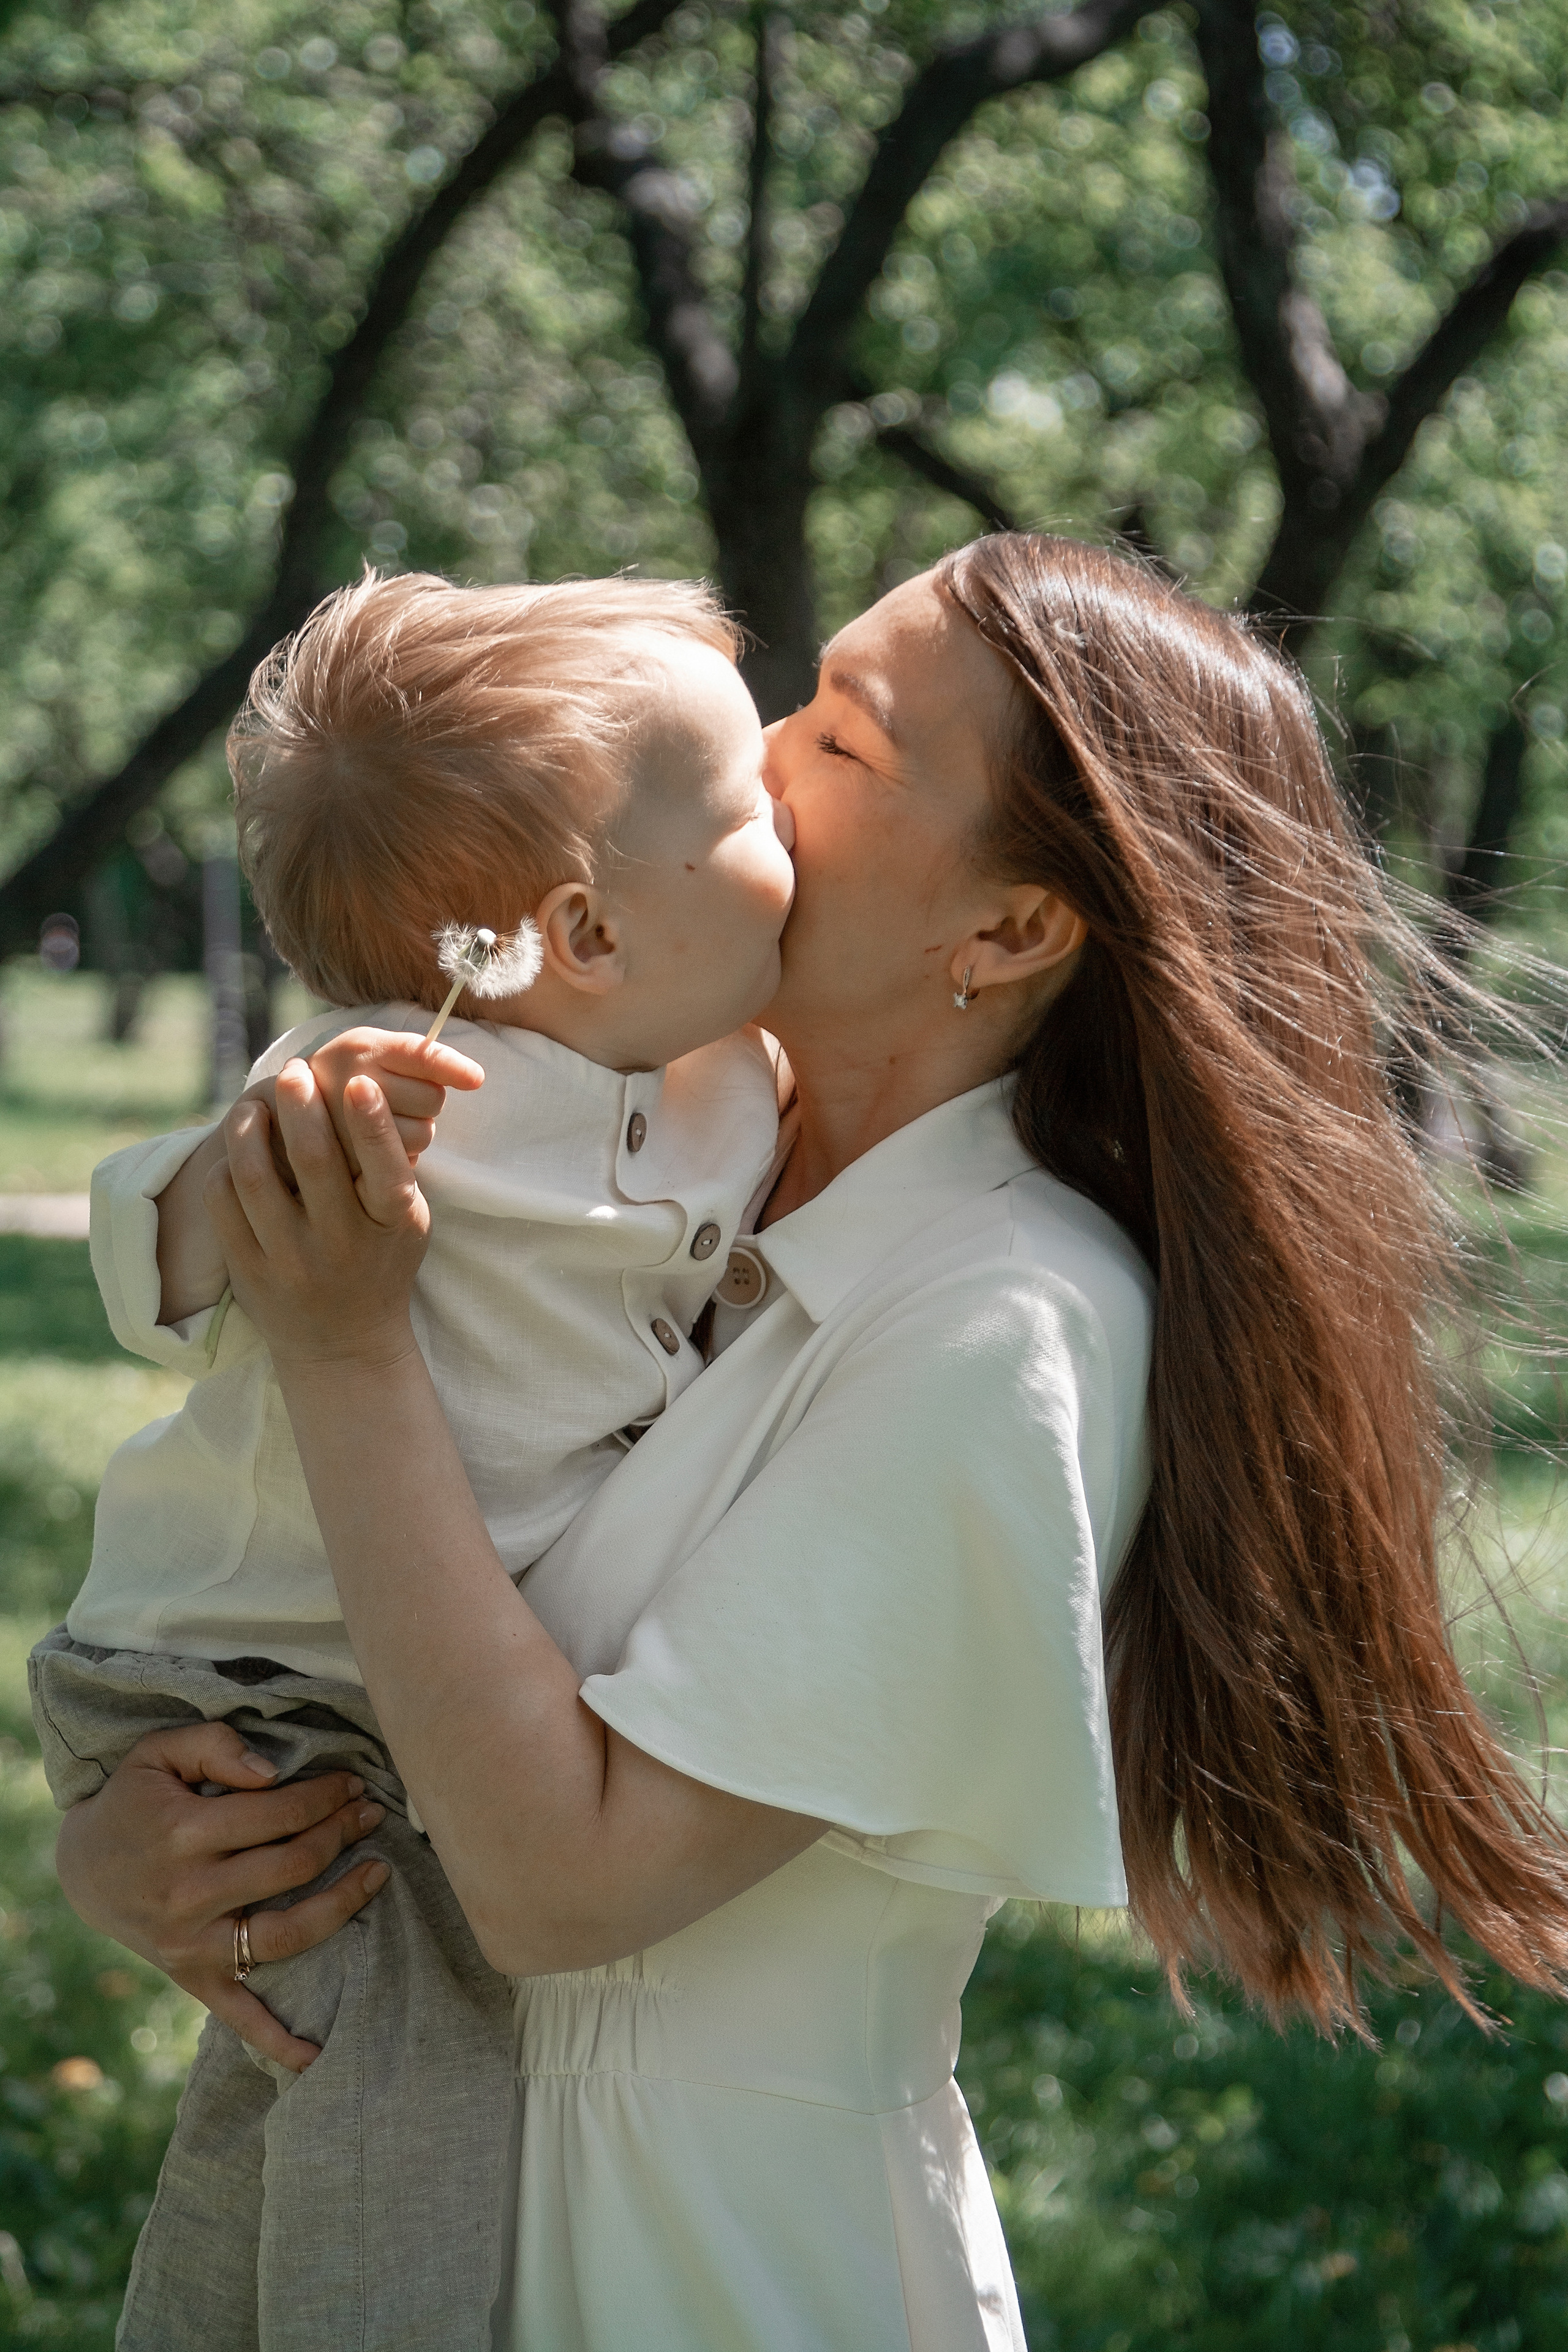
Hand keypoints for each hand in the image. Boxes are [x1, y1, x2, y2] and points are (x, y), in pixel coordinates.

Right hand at [54, 1722, 388, 2072]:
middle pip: (292, 1866)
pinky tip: (317, 2054)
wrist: (82, 1866)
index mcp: (184, 1833)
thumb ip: (216, 1746)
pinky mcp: (192, 1976)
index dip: (326, 1795)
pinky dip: (276, 2042)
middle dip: (342, 1834)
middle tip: (371, 1813)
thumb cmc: (134, 1800)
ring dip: (342, 1905)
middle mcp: (190, 1894)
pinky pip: (239, 2015)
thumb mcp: (159, 1751)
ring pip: (285, 1935)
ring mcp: (193, 1943)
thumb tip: (274, 1772)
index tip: (353, 1784)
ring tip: (378, 1873)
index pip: (280, 1813)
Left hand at [207, 1060, 429, 1372]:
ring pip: (256, 1177)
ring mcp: (291, 1260)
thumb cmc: (380, 1262)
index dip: (371, 1121)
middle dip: (301, 1103)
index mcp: (391, 1226)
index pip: (384, 1167)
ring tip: (252, 1101)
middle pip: (314, 1159)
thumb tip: (366, 1092)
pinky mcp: (248, 1271)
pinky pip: (223, 1203)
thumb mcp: (406, 1221)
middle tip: (294, 1070)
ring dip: (249, 1127)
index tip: (357, 1081)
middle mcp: (341, 1244)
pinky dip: (226, 1166)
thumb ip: (392, 1168)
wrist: (344, 1346)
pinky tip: (236, 1150)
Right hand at [242, 1029, 484, 1184]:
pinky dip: (396, 1158)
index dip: (451, 1066)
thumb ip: (416, 1057)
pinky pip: (400, 1163)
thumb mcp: (371, 1054)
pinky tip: (373, 1150)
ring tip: (382, 1126)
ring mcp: (347, 1121)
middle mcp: (351, 1078)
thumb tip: (475, 1077)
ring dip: (414, 1133)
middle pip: (432, 1098)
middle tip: (398, 1102)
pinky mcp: (345, 1160)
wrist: (279, 1120)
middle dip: (427, 1103)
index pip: (420, 1054)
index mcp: (361, 1046)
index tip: (476, 1078)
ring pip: (423, 1133)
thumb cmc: (343, 1081)